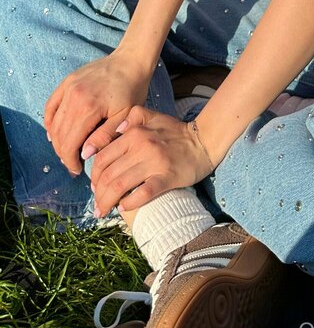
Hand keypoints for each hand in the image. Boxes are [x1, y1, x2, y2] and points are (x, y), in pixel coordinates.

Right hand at [44, 50, 151, 175]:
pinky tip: (55, 132)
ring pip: (53, 122)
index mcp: (88, 107)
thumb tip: (85, 154)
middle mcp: (74, 96)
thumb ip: (104, 137)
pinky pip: (50, 105)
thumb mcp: (125, 117)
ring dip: (56, 140)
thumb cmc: (132, 89)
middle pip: (59, 135)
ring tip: (67, 151)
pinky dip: (50, 121)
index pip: (69, 143)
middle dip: (64, 153)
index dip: (71, 161)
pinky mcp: (67, 81)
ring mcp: (68, 87)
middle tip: (73, 164)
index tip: (77, 170)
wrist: (131, 61)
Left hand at [88, 106, 213, 215]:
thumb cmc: (176, 132)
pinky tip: (124, 208)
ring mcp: (154, 162)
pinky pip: (142, 193)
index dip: (94, 175)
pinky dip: (129, 203)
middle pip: (108, 174)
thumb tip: (117, 129)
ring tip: (104, 211)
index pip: (103, 157)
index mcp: (135, 132)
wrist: (204, 142)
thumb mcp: (153, 117)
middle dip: (98, 193)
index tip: (95, 187)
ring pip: (120, 185)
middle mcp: (142, 146)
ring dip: (107, 202)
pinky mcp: (167, 177)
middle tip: (98, 204)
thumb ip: (132, 117)